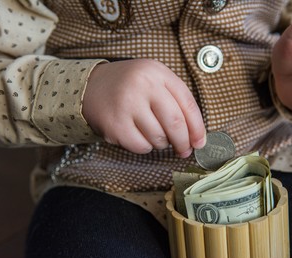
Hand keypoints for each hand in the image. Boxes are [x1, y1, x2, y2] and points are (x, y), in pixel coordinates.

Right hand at [82, 59, 205, 157]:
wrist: (91, 86)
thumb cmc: (130, 86)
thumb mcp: (155, 79)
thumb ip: (177, 100)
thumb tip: (196, 136)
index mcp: (157, 72)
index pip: (188, 104)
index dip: (197, 127)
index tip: (200, 142)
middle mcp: (142, 86)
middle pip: (175, 124)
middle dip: (184, 142)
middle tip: (184, 150)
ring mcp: (126, 105)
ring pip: (159, 138)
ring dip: (162, 143)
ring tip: (154, 134)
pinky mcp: (114, 125)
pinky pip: (141, 146)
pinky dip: (145, 147)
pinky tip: (139, 135)